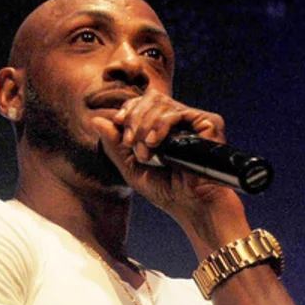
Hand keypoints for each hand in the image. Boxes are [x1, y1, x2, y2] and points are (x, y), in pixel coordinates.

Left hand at [90, 91, 239, 227]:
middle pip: (151, 98)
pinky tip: (155, 143)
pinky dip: (161, 126)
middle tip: (131, 145)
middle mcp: (180, 120)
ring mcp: (195, 120)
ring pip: (162, 103)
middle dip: (134, 119)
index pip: (143, 102)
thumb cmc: (165, 191)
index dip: (129, 109)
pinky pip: (178, 112)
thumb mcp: (131, 168)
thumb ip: (114, 145)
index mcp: (163, 126)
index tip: (118, 123)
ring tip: (145, 152)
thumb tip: (96, 119)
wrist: (190, 206)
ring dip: (145, 126)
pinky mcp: (208, 123)